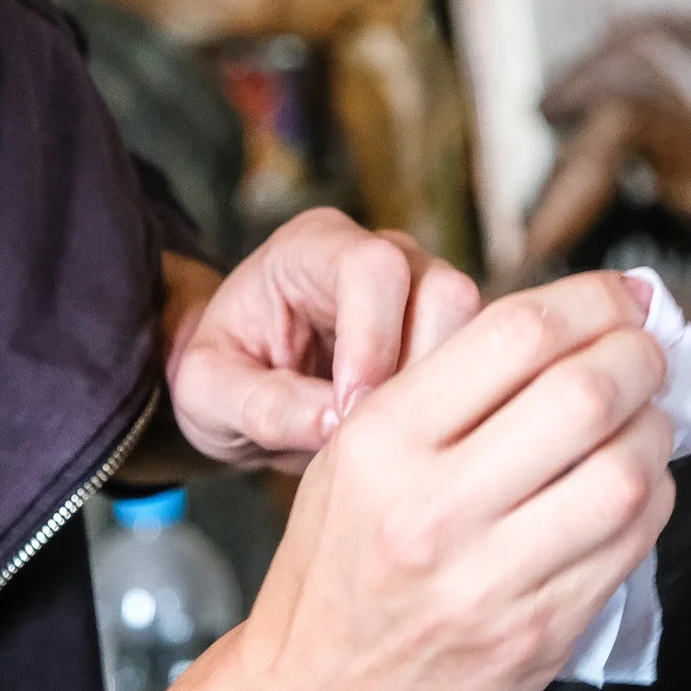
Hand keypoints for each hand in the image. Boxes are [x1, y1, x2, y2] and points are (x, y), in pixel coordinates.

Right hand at [74, 270, 675, 690]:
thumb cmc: (342, 559)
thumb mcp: (356, 449)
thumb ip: (446, 384)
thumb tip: (568, 318)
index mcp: (383, 440)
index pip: (515, 333)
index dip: (592, 300)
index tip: (621, 298)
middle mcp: (434, 507)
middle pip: (583, 393)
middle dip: (638, 356)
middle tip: (646, 350)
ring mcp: (490, 579)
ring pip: (623, 472)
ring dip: (654, 428)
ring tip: (645, 418)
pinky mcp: (539, 634)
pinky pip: (630, 544)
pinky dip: (651, 497)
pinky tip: (634, 482)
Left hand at [168, 208, 481, 472]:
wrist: (244, 383)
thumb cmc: (223, 375)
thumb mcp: (207, 396)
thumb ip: (262, 404)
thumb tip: (334, 424)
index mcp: (313, 246)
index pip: (371, 268)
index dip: (372, 339)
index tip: (349, 411)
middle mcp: (383, 254)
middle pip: (443, 290)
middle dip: (417, 371)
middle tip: (379, 437)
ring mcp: (425, 290)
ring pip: (478, 327)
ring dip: (444, 392)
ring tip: (395, 444)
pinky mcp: (451, 334)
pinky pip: (482, 363)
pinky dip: (459, 405)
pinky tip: (419, 444)